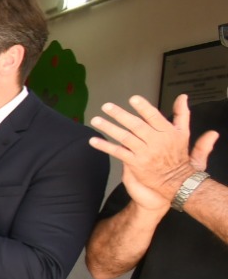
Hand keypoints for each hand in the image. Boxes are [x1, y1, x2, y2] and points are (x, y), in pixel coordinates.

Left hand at [90, 94, 216, 213]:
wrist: (177, 181)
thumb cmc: (179, 155)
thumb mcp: (185, 133)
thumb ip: (182, 114)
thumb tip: (183, 96)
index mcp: (168, 132)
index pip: (154, 116)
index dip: (143, 107)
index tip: (133, 99)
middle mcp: (156, 141)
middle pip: (136, 126)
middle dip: (120, 115)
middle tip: (106, 106)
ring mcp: (145, 153)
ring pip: (124, 137)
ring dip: (109, 128)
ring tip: (96, 120)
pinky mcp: (136, 163)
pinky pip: (118, 152)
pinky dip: (105, 146)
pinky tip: (93, 141)